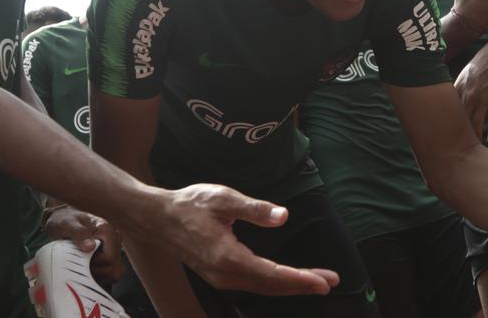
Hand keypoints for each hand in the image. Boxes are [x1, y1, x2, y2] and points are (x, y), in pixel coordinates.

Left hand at [44, 206, 123, 283]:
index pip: (108, 259)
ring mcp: (114, 247)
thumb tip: (90, 246)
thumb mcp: (67, 224)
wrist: (63, 216)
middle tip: (80, 266)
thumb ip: (79, 233)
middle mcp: (115, 238)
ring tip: (83, 268)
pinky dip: (102, 276)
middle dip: (96, 273)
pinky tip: (88, 270)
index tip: (78, 262)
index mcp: (108, 229)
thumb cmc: (64, 219)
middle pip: (114, 269)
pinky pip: (112, 272)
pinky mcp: (111, 254)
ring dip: (99, 276)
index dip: (92, 266)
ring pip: (115, 273)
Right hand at [157, 184, 339, 295]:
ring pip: (263, 287)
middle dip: (303, 284)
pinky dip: (275, 283)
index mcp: (228, 258)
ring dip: (291, 285)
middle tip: (331, 282)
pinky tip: (287, 278)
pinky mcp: (219, 275)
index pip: (272, 274)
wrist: (156, 218)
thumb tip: (283, 216)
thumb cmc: (189, 205)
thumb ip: (254, 208)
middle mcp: (225, 275)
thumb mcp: (223, 198)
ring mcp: (221, 278)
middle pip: (272, 286)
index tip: (323, 282)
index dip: (301, 279)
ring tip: (317, 281)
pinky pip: (253, 284)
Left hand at [454, 45, 487, 141]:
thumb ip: (461, 84)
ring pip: (476, 124)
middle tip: (456, 146)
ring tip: (476, 145)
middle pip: (461, 120)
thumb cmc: (486, 61)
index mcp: (459, 87)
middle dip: (459, 133)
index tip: (444, 133)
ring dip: (476, 137)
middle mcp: (468, 95)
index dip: (446, 122)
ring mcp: (482, 99)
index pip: (450, 109)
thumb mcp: (468, 71)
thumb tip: (456, 94)